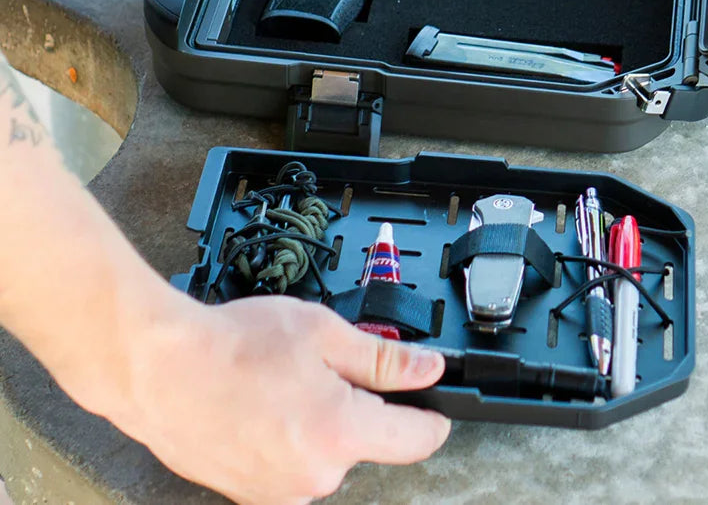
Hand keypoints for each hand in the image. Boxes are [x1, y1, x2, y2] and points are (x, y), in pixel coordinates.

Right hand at [84, 295, 450, 504]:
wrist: (158, 369)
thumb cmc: (233, 345)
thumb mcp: (322, 332)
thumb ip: (383, 358)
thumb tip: (427, 369)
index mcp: (341, 432)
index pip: (415, 440)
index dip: (431, 417)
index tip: (434, 406)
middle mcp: (315, 476)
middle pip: (367, 444)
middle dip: (358, 408)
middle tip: (322, 371)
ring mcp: (281, 492)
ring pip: (328, 456)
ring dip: (320, 427)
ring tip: (281, 388)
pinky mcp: (253, 497)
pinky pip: (293, 469)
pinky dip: (289, 442)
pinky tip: (263, 410)